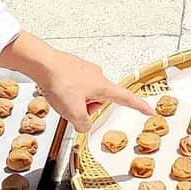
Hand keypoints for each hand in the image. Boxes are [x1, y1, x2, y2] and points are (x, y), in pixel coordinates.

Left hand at [0, 31, 152, 131]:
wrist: (41, 63)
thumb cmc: (60, 82)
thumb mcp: (74, 112)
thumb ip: (83, 125)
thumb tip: (84, 126)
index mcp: (102, 86)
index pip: (126, 98)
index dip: (138, 106)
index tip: (148, 110)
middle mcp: (97, 75)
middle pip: (98, 100)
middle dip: (87, 108)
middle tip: (71, 108)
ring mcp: (84, 70)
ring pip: (84, 93)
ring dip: (75, 100)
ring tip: (61, 97)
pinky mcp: (71, 67)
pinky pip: (73, 85)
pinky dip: (66, 91)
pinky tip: (56, 90)